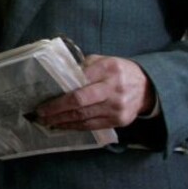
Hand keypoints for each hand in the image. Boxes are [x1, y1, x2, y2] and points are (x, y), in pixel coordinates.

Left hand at [35, 55, 155, 129]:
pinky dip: (75, 127)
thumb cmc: (118, 71)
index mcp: (108, 70)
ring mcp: (117, 108)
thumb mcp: (103, 61)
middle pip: (79, 104)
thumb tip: (58, 78)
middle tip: (40, 115)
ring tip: (47, 122)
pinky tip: (63, 126)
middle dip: (56, 111)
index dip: (59, 97)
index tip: (42, 102)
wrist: (147, 87)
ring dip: (62, 122)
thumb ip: (83, 68)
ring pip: (84, 118)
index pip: (78, 85)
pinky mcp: (120, 121)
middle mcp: (114, 89)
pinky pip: (92, 126)